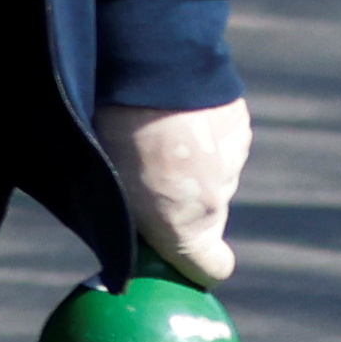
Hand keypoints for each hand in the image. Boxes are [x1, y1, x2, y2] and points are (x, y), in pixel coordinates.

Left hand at [103, 96, 247, 287]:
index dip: (198, 263)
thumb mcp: (102, 189)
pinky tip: (176, 110)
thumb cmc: (116, 137)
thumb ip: (121, 221)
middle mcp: (215, 202)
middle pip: (204, 213)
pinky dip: (203, 132)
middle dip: (180, 198)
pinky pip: (221, 140)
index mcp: (184, 229)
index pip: (212, 269)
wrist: (153, 72)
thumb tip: (115, 235)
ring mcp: (231, 162)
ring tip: (156, 131)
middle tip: (143, 170)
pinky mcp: (238, 126)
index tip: (176, 250)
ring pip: (213, 173)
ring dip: (192, 161)